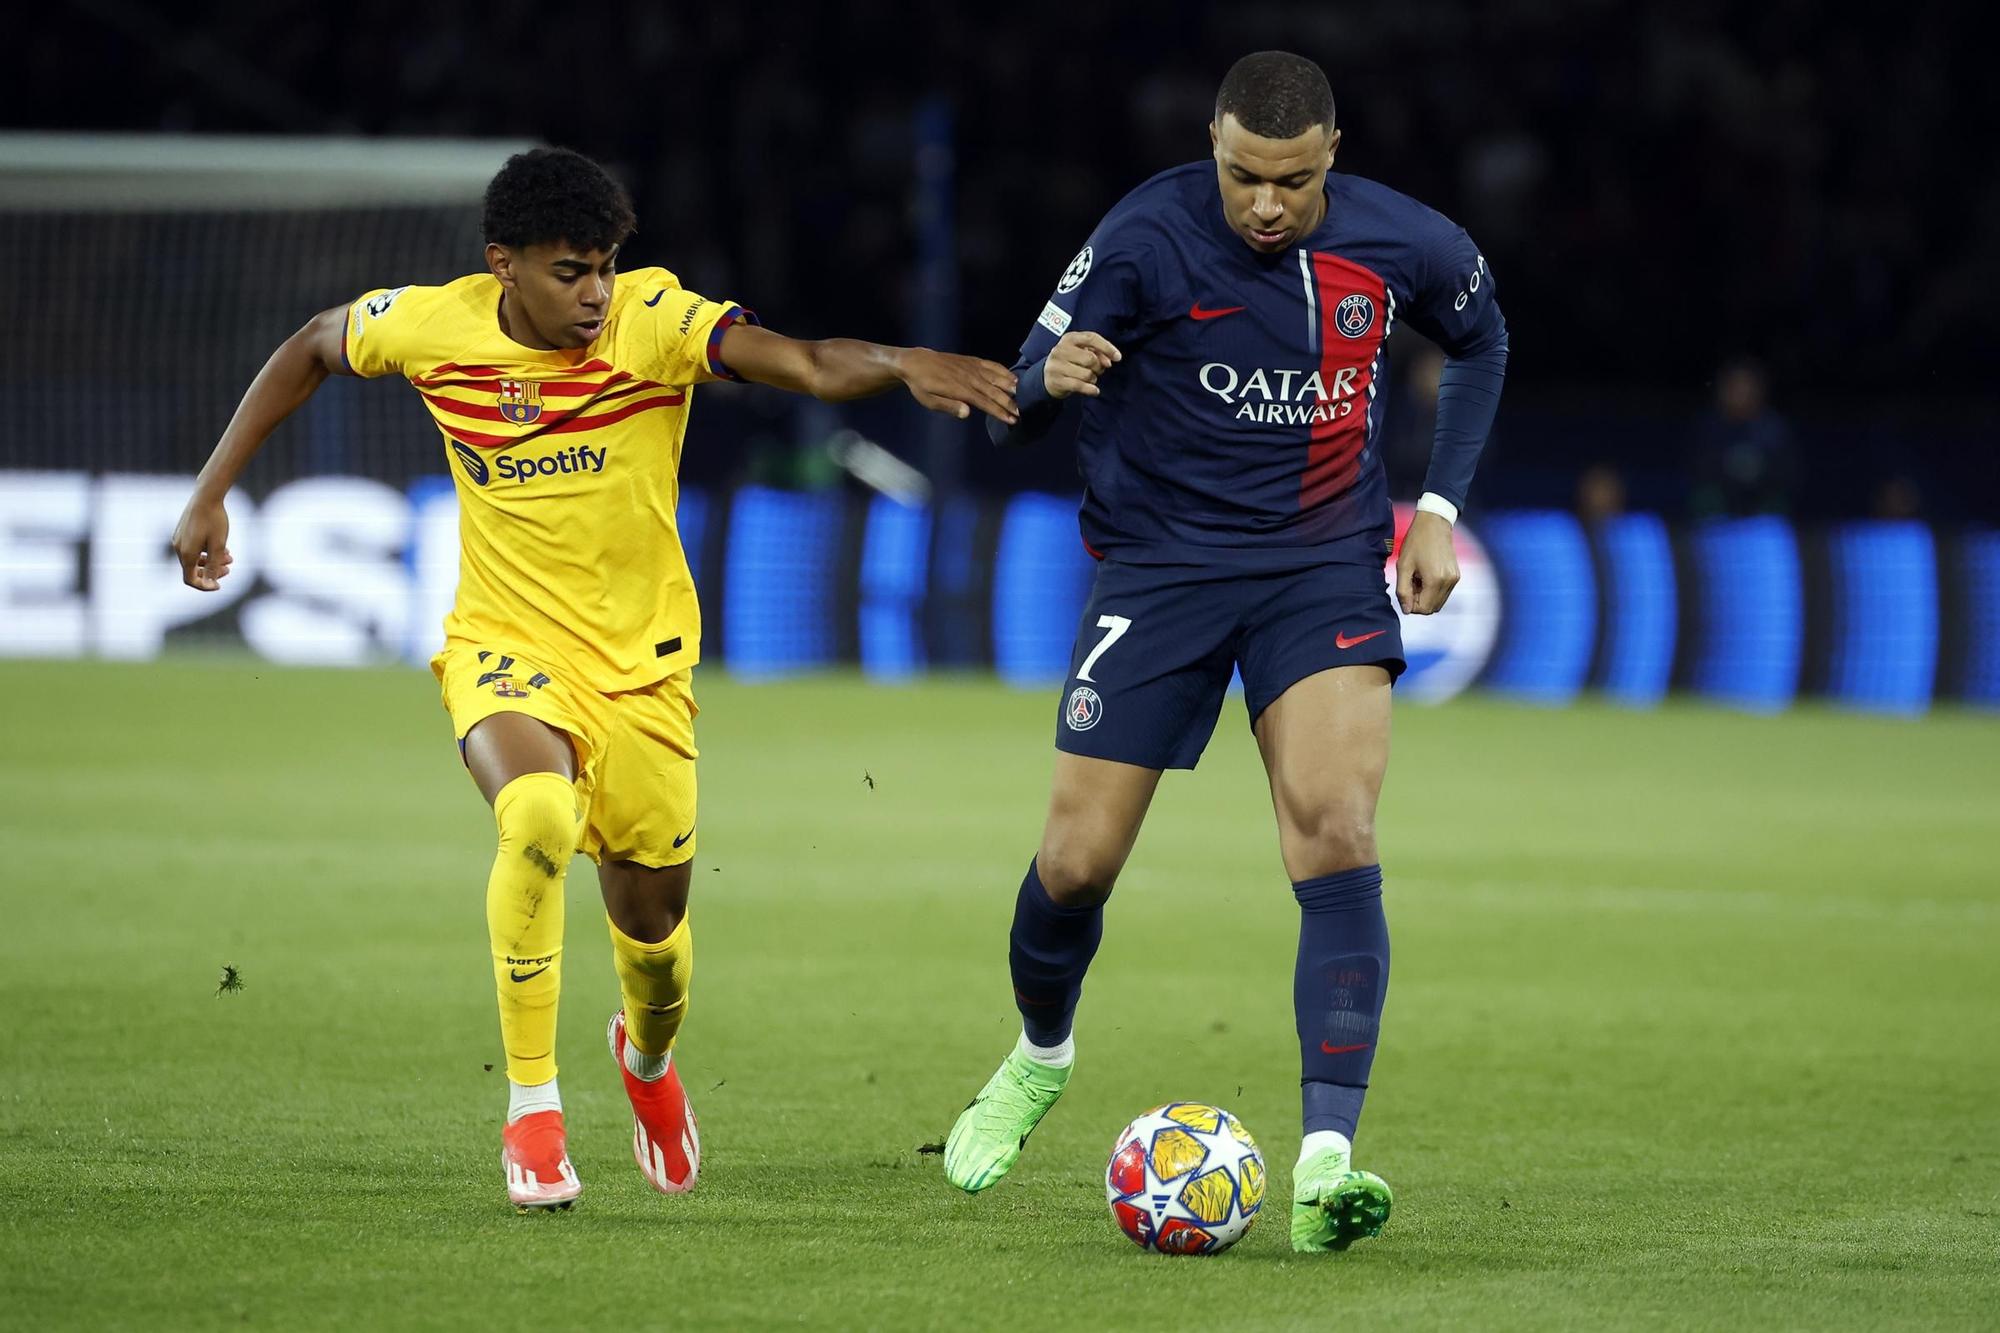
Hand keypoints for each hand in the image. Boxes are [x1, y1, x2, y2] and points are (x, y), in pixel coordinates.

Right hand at [172, 493, 233, 590]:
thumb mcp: (218, 545)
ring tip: (229, 556)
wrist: (206, 495)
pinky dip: (206, 551)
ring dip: (211, 561)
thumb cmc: (214, 520)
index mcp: (186, 553)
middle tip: (229, 567)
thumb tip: (210, 583)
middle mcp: (178, 547)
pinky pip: (193, 548)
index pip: (190, 580)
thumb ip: (213, 566)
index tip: (219, 586)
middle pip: (193, 569)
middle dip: (212, 571)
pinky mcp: (182, 531)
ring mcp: (179, 539)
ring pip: (194, 558)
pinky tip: (221, 546)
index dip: (204, 586)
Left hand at [900, 349, 1018, 422]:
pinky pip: (991, 365)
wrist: (915, 362)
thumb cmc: (921, 386)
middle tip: (1021, 412)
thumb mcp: (929, 401)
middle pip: (993, 391)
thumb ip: (948, 406)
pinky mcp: (972, 360)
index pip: (984, 402)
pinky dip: (1003, 370)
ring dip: (1010, 386)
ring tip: (1022, 394)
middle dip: (1009, 402)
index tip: (1012, 419)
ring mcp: (972, 367)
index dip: (999, 411)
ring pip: (996, 377)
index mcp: (959, 389)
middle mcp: (969, 377)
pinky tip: (1013, 377)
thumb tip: (967, 413)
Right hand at [1044, 331, 1120, 398]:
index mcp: (1069, 338)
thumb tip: (1109, 362)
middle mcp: (1061, 349)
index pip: (1091, 338)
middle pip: (1090, 358)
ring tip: (1089, 379)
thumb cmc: (1070, 362)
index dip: (1107, 347)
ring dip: (1093, 379)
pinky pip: (1080, 386)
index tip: (1118, 358)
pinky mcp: (1057, 380)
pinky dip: (1091, 390)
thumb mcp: (1082, 352)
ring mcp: (1057, 366)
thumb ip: (1097, 353)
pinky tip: (1095, 391)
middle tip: (1098, 371)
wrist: (1047, 376)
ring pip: (1086, 374)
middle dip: (1098, 367)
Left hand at [1396, 511, 1459, 614]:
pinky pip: (1444, 593)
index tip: (1406, 590)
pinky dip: (1434, 590)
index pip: (1424, 609)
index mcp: (1435, 581)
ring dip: (1426, 596)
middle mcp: (1448, 582)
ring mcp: (1454, 579)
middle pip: (1433, 608)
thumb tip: (1407, 611)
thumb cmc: (1416, 542)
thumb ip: (1403, 591)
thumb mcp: (1403, 566)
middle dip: (1419, 602)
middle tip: (1411, 584)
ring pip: (1439, 602)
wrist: (1434, 524)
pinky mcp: (1456, 575)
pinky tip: (1426, 576)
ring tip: (1418, 579)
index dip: (1412, 605)